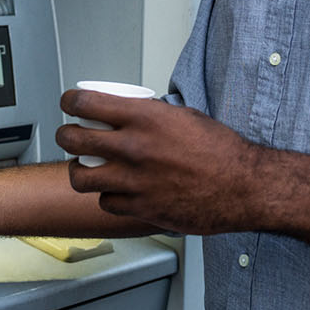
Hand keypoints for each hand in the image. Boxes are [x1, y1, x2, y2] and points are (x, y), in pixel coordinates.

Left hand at [55, 89, 263, 234]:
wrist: (243, 186)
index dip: (70, 101)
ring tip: (86, 168)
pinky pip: (106, 202)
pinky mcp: (140, 208)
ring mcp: (134, 180)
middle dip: (65, 136)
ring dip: (79, 171)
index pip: (85, 103)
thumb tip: (130, 111)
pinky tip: (116, 191)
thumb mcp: (184, 116)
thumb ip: (151, 114)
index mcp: (144, 117)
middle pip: (73, 139)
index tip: (70, 104)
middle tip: (70, 136)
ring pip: (80, 176)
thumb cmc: (221, 151)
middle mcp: (133, 148)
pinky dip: (108, 197)